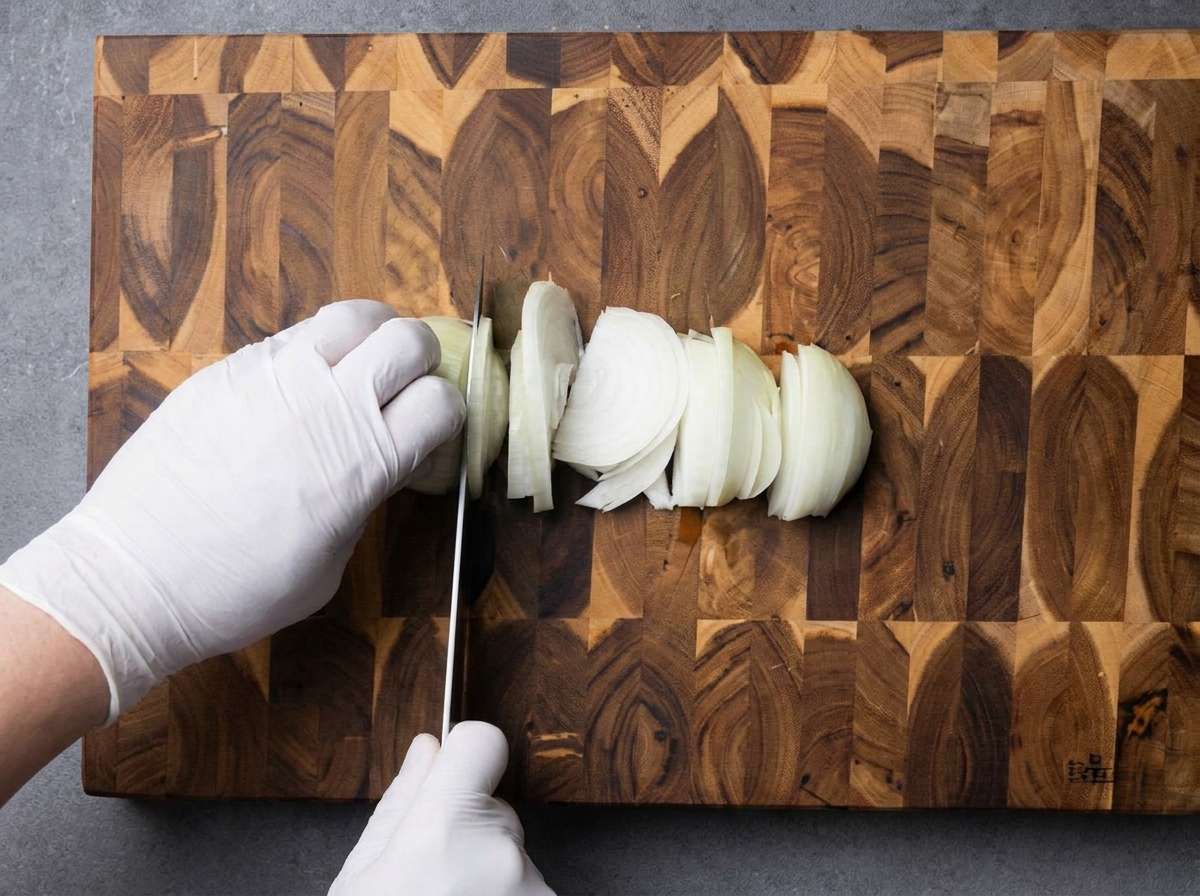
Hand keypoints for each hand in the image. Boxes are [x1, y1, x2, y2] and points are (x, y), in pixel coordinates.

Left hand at [0, 301, 463, 723]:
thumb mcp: (331, 563)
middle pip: (409, 339)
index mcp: (364, 461)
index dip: (445, 414)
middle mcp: (326, 405)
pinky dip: (311, 351)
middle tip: (403, 387)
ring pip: (351, 315)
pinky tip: (295, 389)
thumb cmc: (237, 590)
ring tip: (356, 366)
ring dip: (370, 336)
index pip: (442, 400)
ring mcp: (273, 376)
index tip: (429, 432)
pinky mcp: (227, 370)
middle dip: (419, 361)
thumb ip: (364, 500)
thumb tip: (375, 466)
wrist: (135, 577)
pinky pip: (290, 336)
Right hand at [331, 722, 554, 895]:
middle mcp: (500, 853)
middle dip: (469, 833)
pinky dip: (504, 895)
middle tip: (431, 876)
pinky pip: (528, 885)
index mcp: (444, 828)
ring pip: (510, 853)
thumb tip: (427, 748)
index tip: (454, 773)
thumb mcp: (363, 875)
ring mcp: (532, 886)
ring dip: (486, 873)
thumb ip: (400, 804)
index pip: (483, 741)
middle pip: (494, 810)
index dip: (464, 754)